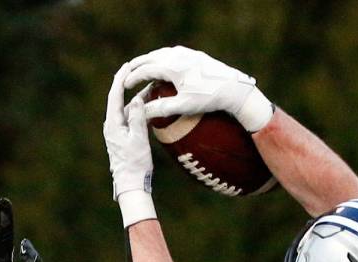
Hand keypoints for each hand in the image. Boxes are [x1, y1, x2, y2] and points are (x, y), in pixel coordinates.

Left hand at [104, 63, 153, 199]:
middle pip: (118, 99)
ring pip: (125, 109)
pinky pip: (129, 119)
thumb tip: (136, 98)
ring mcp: (116, 133)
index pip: (115, 95)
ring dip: (136, 99)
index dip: (121, 78)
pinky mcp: (121, 139)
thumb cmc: (135, 163)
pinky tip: (147, 107)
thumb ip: (137, 116)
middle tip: (136, 71)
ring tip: (149, 88)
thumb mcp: (138, 138)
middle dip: (127, 85)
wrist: (131, 184)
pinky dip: (137, 111)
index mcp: (113, 124)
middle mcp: (111, 126)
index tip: (128, 65)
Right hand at [124, 46, 273, 132]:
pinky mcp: (193, 54)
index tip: (124, 86)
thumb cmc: (208, 98)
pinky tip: (160, 67)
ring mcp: (185, 53)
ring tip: (140, 69)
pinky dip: (160, 60)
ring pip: (160, 54)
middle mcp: (176, 55)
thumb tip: (142, 112)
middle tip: (126, 74)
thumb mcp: (184, 106)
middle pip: (150, 58)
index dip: (133, 78)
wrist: (233, 87)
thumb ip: (161, 108)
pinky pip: (170, 55)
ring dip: (148, 61)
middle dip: (137, 66)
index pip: (145, 69)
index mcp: (171, 65)